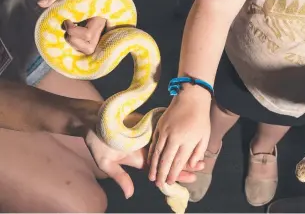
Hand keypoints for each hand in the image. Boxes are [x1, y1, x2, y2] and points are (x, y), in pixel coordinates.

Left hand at [38, 0, 114, 53]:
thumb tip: (40, 4)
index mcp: (98, 16)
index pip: (88, 34)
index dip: (73, 30)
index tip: (66, 20)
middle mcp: (100, 27)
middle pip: (89, 47)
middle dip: (73, 41)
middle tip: (66, 28)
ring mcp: (98, 31)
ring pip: (89, 49)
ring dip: (74, 44)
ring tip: (67, 32)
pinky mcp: (94, 33)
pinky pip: (86, 46)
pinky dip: (76, 44)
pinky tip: (69, 34)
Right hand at [85, 130, 203, 198]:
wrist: (93, 118)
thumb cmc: (97, 141)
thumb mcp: (106, 162)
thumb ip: (120, 177)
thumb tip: (130, 194)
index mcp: (139, 159)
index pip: (162, 168)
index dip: (175, 173)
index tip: (191, 177)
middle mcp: (147, 148)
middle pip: (169, 158)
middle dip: (185, 163)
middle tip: (202, 166)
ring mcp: (149, 136)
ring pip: (170, 145)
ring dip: (184, 149)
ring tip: (200, 154)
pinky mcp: (149, 124)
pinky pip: (165, 131)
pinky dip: (176, 135)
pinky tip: (188, 136)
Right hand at [148, 85, 211, 186]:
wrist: (192, 97)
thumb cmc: (201, 118)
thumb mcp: (205, 136)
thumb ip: (198, 151)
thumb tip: (191, 165)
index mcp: (187, 140)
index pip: (178, 162)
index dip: (173, 174)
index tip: (169, 182)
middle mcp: (175, 137)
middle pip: (166, 160)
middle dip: (162, 174)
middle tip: (159, 184)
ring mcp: (165, 131)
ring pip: (157, 152)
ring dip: (153, 166)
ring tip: (152, 177)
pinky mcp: (160, 126)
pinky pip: (153, 143)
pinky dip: (151, 154)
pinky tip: (150, 161)